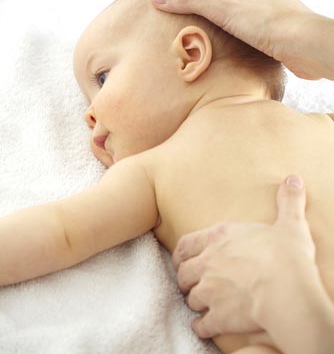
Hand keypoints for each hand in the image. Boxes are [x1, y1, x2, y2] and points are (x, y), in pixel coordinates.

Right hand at [150, 0, 333, 79]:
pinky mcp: (292, 31)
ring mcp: (286, 11)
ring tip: (232, 38)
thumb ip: (190, 2)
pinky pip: (272, 31)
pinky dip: (261, 38)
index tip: (206, 3)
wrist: (306, 45)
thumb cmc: (267, 24)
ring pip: (260, 13)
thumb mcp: (221, 10)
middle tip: (215, 22)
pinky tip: (254, 50)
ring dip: (248, 23)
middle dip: (232, 7)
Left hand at [172, 175, 316, 339]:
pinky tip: (204, 327)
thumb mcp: (290, 223)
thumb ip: (288, 201)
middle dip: (185, 278)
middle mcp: (208, 261)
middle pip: (184, 272)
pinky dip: (202, 327)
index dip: (181, 253)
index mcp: (220, 236)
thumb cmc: (287, 255)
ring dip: (194, 301)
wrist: (287, 291)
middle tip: (189, 283)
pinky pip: (203, 325)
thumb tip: (294, 179)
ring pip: (191, 298)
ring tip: (199, 304)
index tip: (180, 259)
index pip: (187, 243)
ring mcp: (210, 290)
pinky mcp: (218, 316)